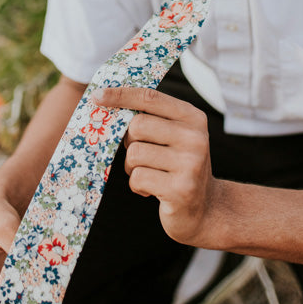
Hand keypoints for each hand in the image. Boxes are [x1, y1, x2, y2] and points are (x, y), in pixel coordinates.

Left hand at [93, 85, 220, 247]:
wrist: (206, 209)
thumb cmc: (180, 166)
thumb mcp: (176, 136)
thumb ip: (153, 119)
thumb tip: (107, 102)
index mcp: (193, 118)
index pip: (150, 98)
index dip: (121, 95)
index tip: (97, 95)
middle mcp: (195, 137)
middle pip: (138, 126)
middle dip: (129, 142)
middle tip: (141, 154)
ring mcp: (190, 163)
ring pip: (134, 153)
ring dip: (132, 166)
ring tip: (149, 174)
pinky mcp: (180, 189)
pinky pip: (138, 177)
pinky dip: (137, 185)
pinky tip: (152, 190)